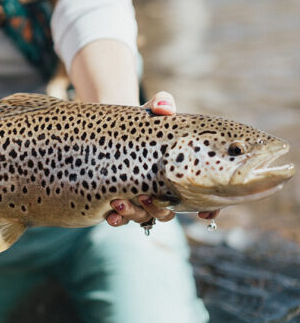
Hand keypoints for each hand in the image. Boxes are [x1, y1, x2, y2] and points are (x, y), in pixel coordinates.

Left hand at [107, 90, 219, 227]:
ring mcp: (143, 199)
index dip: (210, 209)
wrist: (117, 126)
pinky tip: (110, 215)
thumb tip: (164, 107)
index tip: (203, 212)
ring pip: (145, 218)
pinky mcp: (122, 200)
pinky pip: (121, 218)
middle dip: (159, 211)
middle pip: (169, 213)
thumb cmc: (146, 119)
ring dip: (134, 214)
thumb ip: (162, 103)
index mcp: (181, 175)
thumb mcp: (154, 108)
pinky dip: (117, 219)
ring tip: (120, 203)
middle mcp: (164, 192)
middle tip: (145, 197)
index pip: (203, 198)